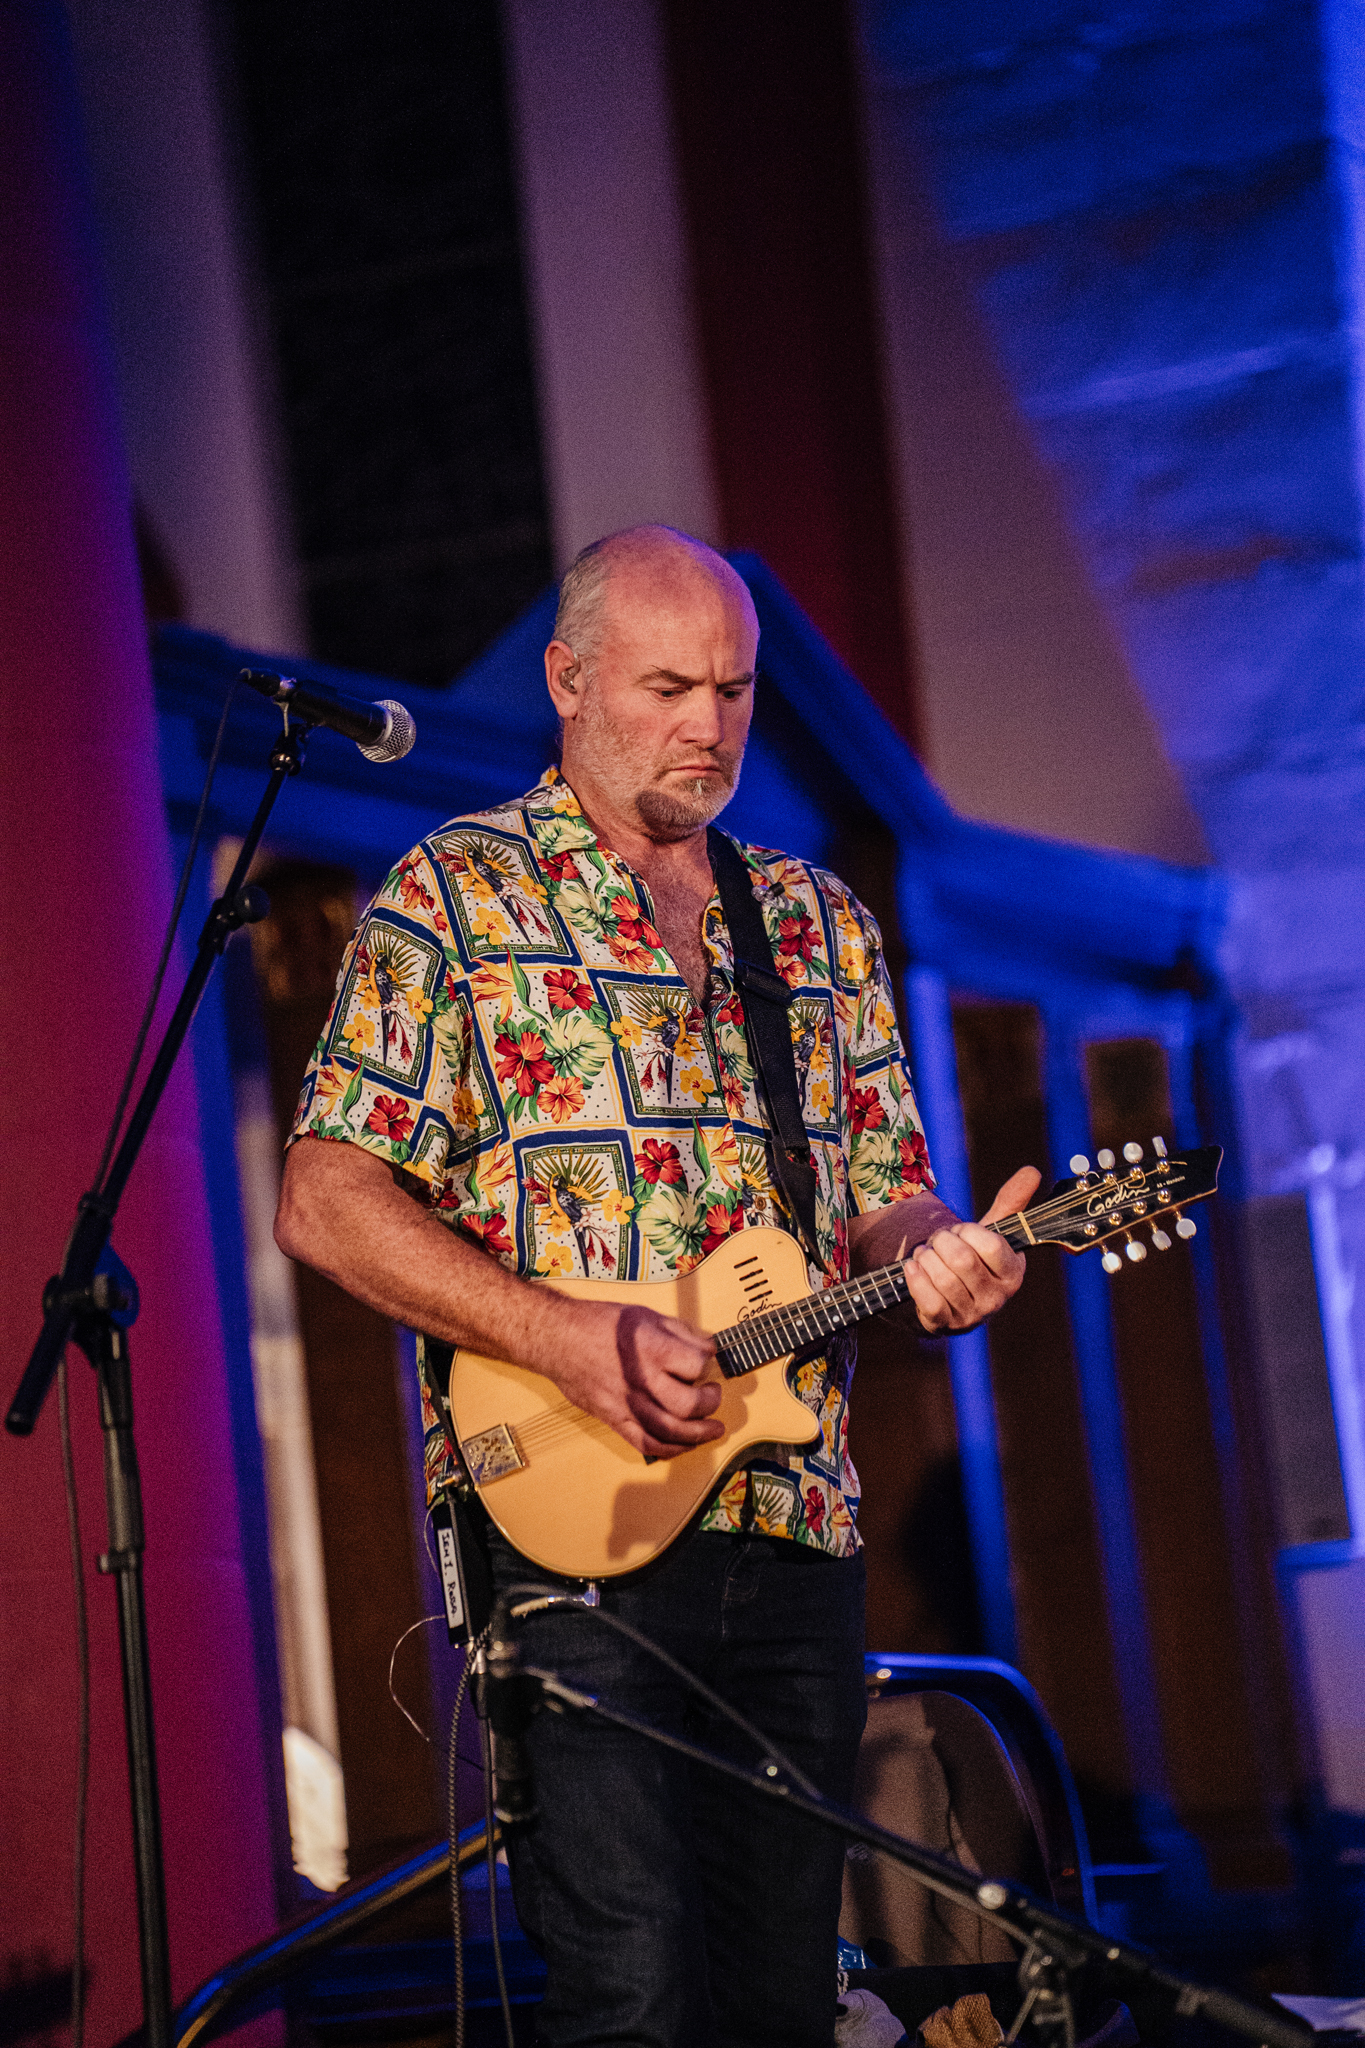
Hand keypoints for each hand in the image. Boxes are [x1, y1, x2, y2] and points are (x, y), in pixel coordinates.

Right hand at [538, 1298, 724, 1459]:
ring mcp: (626, 1403)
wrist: (558, 1339)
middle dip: (709, 1402)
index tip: (707, 1360)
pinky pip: (645, 1443)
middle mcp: (640, 1379)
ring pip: (670, 1431)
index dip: (708, 1363)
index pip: (696, 1365)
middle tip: (712, 1394)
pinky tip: (685, 1444)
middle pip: (688, 1404)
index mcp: (650, 1348)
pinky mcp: (614, 1418)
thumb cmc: (599, 1323)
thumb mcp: (645, 1314)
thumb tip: (708, 1346)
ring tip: (713, 1428)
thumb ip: (679, 1330)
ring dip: (699, 1434)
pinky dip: (670, 1449)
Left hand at [901, 1165, 1040, 1335]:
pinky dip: (916, 1278)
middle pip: (963, 1260)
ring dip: (927, 1257)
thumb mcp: (992, 1232)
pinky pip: (929, 1300)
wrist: (950, 1296)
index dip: (969, 1231)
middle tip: (939, 1239)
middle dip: (943, 1241)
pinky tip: (914, 1266)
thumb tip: (1033, 1170)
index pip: (991, 1246)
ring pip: (944, 1279)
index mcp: (1013, 1273)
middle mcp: (996, 1298)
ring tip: (926, 1252)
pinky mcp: (945, 1325)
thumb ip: (1011, 1202)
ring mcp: (971, 1315)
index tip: (962, 1230)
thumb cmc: (974, 1258)